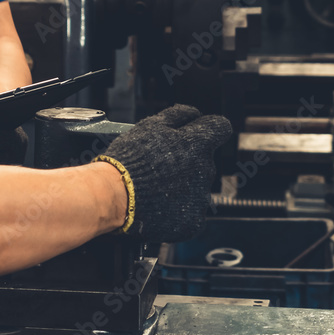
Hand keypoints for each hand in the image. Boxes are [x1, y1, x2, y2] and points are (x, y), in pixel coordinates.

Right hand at [95, 104, 230, 241]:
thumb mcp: (150, 125)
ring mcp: (200, 198)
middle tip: (160, 165)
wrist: (114, 195)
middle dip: (187, 161)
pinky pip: (191, 213)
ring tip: (155, 187)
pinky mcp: (193, 221)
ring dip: (182, 186)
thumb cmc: (129, 159)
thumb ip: (178, 115)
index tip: (198, 133)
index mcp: (197, 144)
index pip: (219, 128)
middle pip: (204, 161)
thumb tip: (194, 113)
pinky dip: (178, 210)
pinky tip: (159, 205)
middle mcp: (205, 170)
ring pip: (197, 188)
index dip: (208, 128)